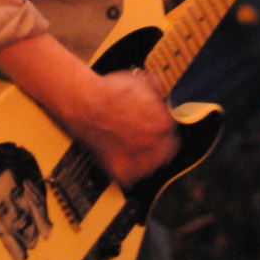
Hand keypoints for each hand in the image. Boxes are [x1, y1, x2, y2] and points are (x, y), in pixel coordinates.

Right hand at [77, 69, 179, 190]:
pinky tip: (123, 160)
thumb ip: (157, 93)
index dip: (164, 130)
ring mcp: (137, 160)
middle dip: (158, 146)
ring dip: (145, 161)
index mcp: (163, 124)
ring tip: (135, 151)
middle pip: (165, 153)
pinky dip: (126, 171)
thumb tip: (161, 96)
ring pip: (149, 168)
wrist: (86, 103)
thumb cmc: (110, 92)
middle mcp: (154, 144)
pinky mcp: (120, 171)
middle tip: (147, 140)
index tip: (158, 129)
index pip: (173, 133)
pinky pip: (129, 178)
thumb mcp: (142, 81)